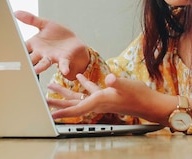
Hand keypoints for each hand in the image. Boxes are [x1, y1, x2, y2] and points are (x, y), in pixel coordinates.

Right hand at [14, 10, 89, 79]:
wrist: (74, 43)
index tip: (8, 54)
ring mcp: (52, 57)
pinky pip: (63, 64)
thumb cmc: (58, 35)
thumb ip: (31, 19)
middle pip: (31, 58)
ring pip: (44, 63)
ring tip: (35, 70)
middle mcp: (41, 53)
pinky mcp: (64, 59)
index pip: (23, 48)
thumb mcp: (45, 24)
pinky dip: (63, 67)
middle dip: (26, 62)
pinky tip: (65, 70)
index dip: (16, 51)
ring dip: (39, 67)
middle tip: (19, 66)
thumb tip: (16, 12)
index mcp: (35, 44)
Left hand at [47, 73, 171, 123]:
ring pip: (78, 97)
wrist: (149, 103)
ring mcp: (101, 99)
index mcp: (99, 100)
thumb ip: (117, 81)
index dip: (63, 111)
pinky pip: (90, 90)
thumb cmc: (139, 96)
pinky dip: (82, 84)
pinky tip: (78, 78)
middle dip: (57, 103)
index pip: (77, 108)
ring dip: (64, 92)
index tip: (50, 113)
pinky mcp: (106, 94)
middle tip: (42, 101)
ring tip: (52, 87)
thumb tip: (110, 77)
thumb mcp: (127, 85)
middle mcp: (97, 102)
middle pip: (72, 104)